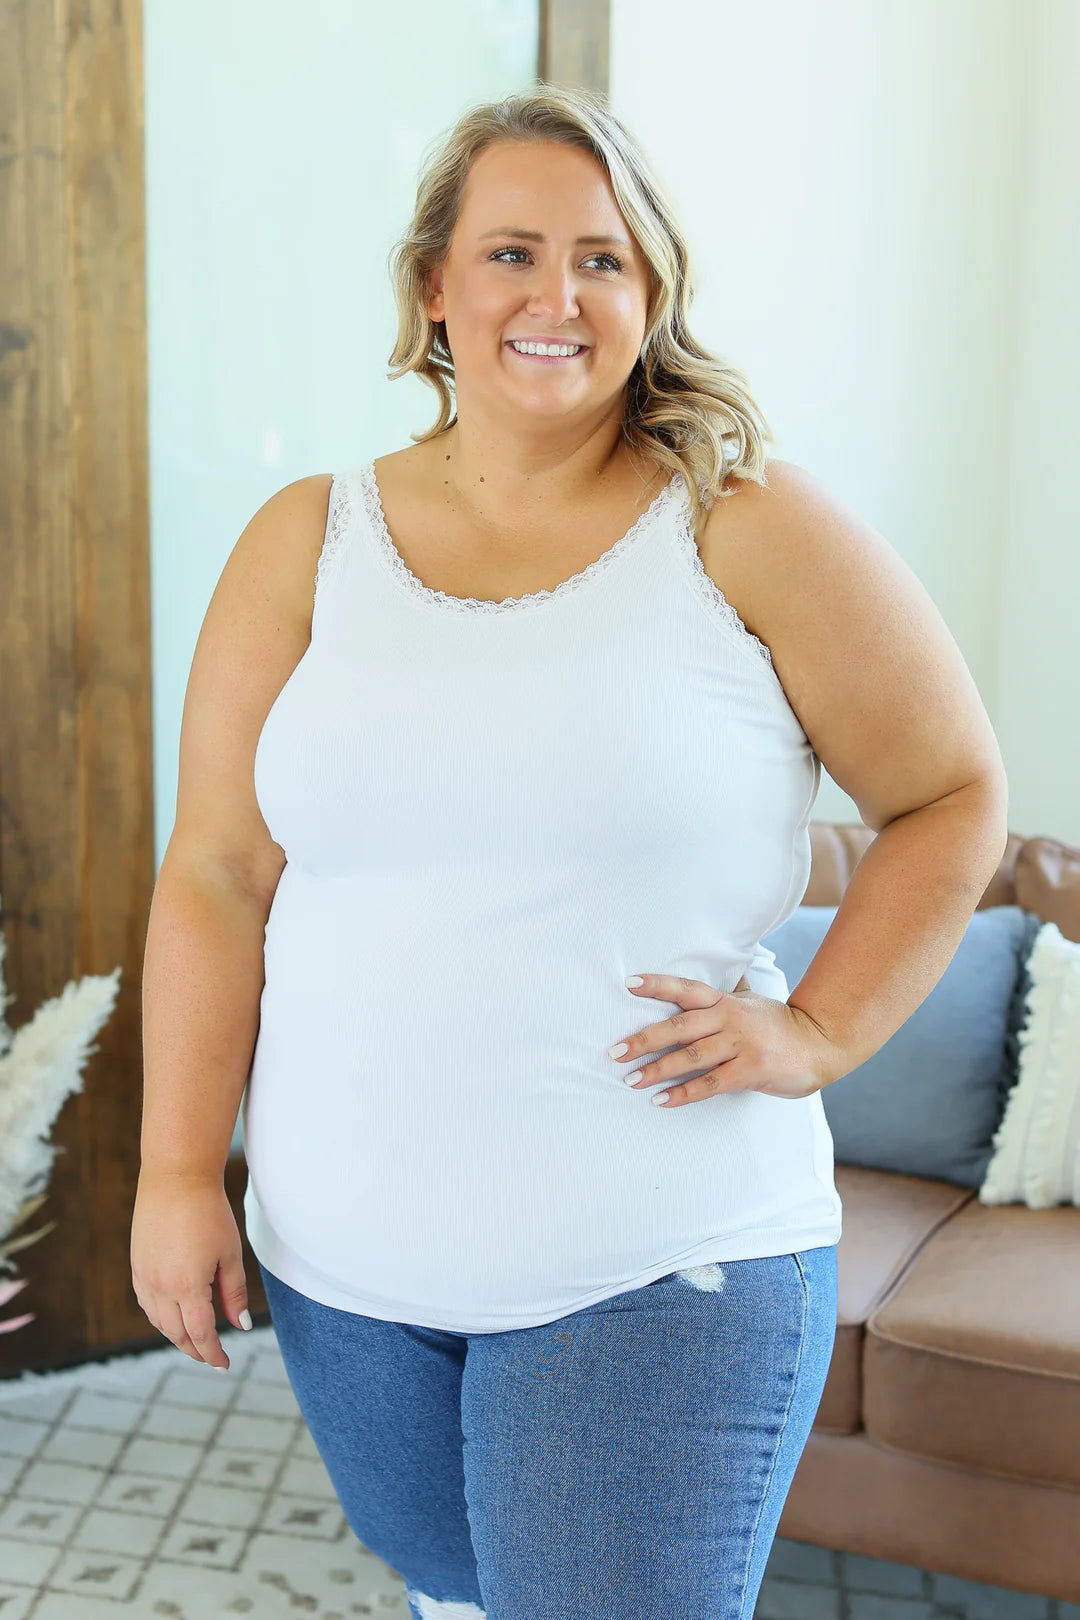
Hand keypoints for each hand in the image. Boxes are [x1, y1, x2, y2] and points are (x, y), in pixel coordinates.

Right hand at [131, 1172, 250, 1370]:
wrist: (175, 1179)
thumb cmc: (209, 1213)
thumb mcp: (230, 1253)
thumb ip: (234, 1293)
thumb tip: (240, 1325)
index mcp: (188, 1286)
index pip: (201, 1334)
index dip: (213, 1354)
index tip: (224, 1365)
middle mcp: (160, 1287)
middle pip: (177, 1334)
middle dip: (196, 1350)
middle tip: (212, 1358)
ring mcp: (144, 1277)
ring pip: (159, 1322)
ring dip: (177, 1336)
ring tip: (196, 1341)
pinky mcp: (136, 1266)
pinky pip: (147, 1304)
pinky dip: (161, 1318)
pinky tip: (174, 1317)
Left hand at [608, 972, 845, 1106]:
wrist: (820, 1045)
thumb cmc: (781, 1025)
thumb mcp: (753, 1002)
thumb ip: (732, 993)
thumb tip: (724, 972)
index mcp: (726, 1001)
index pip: (686, 988)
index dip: (657, 984)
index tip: (629, 983)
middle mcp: (729, 1018)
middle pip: (679, 1026)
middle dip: (643, 1039)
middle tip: (614, 1051)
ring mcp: (740, 1044)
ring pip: (690, 1056)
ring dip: (656, 1070)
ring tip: (631, 1080)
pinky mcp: (750, 1070)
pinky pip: (710, 1083)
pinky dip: (683, 1093)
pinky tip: (662, 1100)